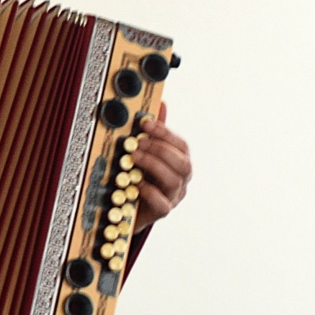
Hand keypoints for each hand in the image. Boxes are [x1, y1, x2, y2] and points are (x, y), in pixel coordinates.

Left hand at [131, 104, 189, 228]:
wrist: (132, 206)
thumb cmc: (143, 175)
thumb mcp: (147, 151)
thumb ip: (155, 132)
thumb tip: (162, 103)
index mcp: (181, 162)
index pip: (182, 145)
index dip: (165, 133)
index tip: (146, 123)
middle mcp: (181, 179)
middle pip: (182, 163)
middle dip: (159, 149)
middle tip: (138, 142)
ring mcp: (174, 196)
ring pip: (174, 181)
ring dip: (153, 166)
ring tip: (134, 157)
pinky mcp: (163, 211)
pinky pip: (162, 203)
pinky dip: (149, 191)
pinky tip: (136, 182)